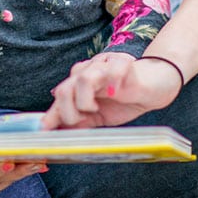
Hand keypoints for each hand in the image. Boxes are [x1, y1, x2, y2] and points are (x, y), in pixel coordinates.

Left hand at [41, 53, 179, 128]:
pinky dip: (112, 83)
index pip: (59, 99)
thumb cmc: (124, 101)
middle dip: (67, 112)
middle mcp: (87, 71)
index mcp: (78, 83)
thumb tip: (58, 134)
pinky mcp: (123, 63)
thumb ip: (79, 122)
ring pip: (83, 78)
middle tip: (79, 122)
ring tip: (94, 110)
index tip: (44, 133)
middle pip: (65, 89)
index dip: (51, 116)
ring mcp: (104, 65)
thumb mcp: (97, 117)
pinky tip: (115, 94)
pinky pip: (113, 69)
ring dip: (84, 100)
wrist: (153, 86)